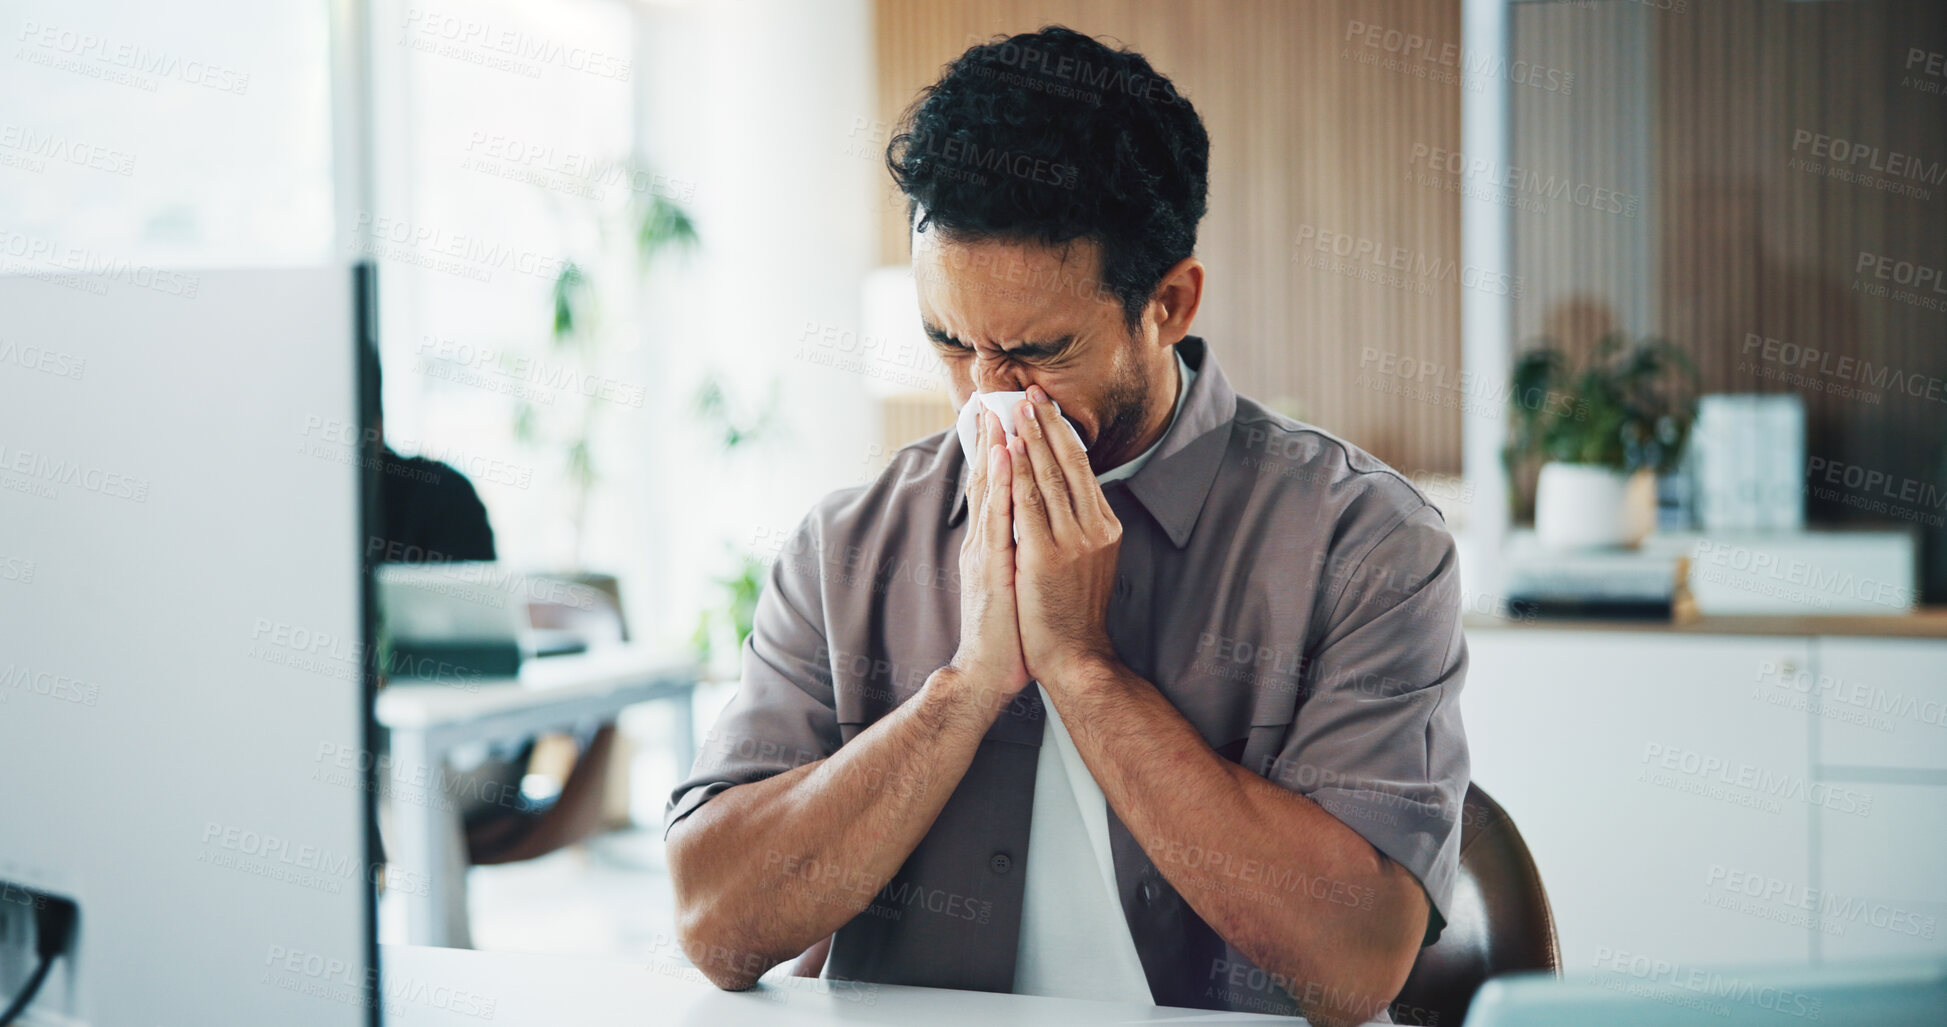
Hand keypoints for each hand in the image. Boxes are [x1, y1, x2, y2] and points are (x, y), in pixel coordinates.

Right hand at [946, 408, 1030, 709]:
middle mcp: (983, 541)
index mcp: (988, 542)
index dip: (996, 449)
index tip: (1001, 415)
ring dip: (995, 450)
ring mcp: (984, 553)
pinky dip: (1002, 485)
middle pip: (988, 480)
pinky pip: (999, 518)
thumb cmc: (1007, 630)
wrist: (989, 671)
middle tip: (996, 398)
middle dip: (992, 437)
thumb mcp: (1009, 578)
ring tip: (1000, 413)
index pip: (993, 487)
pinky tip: (1006, 459)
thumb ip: (1011, 548)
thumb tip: (1026, 523)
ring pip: (991, 492)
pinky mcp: (991, 568)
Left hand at [1007, 385, 1122, 689]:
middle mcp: (1094, 527)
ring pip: (1048, 477)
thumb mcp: (1089, 562)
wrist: (1074, 657)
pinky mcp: (1046, 556)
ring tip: (1016, 409)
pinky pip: (1029, 504)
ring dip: (1030, 438)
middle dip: (1047, 424)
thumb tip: (1070, 496)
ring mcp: (1073, 541)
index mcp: (1105, 526)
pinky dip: (1017, 473)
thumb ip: (1081, 527)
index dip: (1062, 434)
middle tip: (1030, 392)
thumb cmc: (1073, 613)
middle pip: (1068, 464)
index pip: (1081, 469)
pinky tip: (1007, 450)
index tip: (1047, 406)